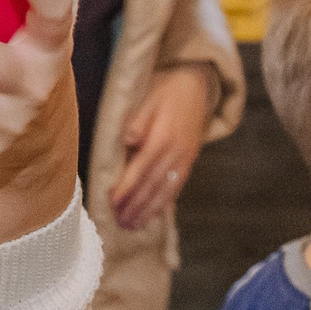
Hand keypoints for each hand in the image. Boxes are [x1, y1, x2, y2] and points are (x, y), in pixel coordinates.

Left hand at [111, 64, 212, 231]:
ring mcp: (185, 158)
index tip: (112, 203)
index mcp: (162, 138)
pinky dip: (165, 202)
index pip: (140, 170)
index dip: (126, 188)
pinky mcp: (190, 160)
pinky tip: (154, 214)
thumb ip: (137, 120)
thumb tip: (128, 140)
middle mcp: (176, 153)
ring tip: (134, 226)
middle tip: (120, 224)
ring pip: (166, 190)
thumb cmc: (166, 88)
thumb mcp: (148, 96)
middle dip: (136, 206)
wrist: (198, 83)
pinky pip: (177, 186)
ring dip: (149, 210)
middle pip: (153, 185)